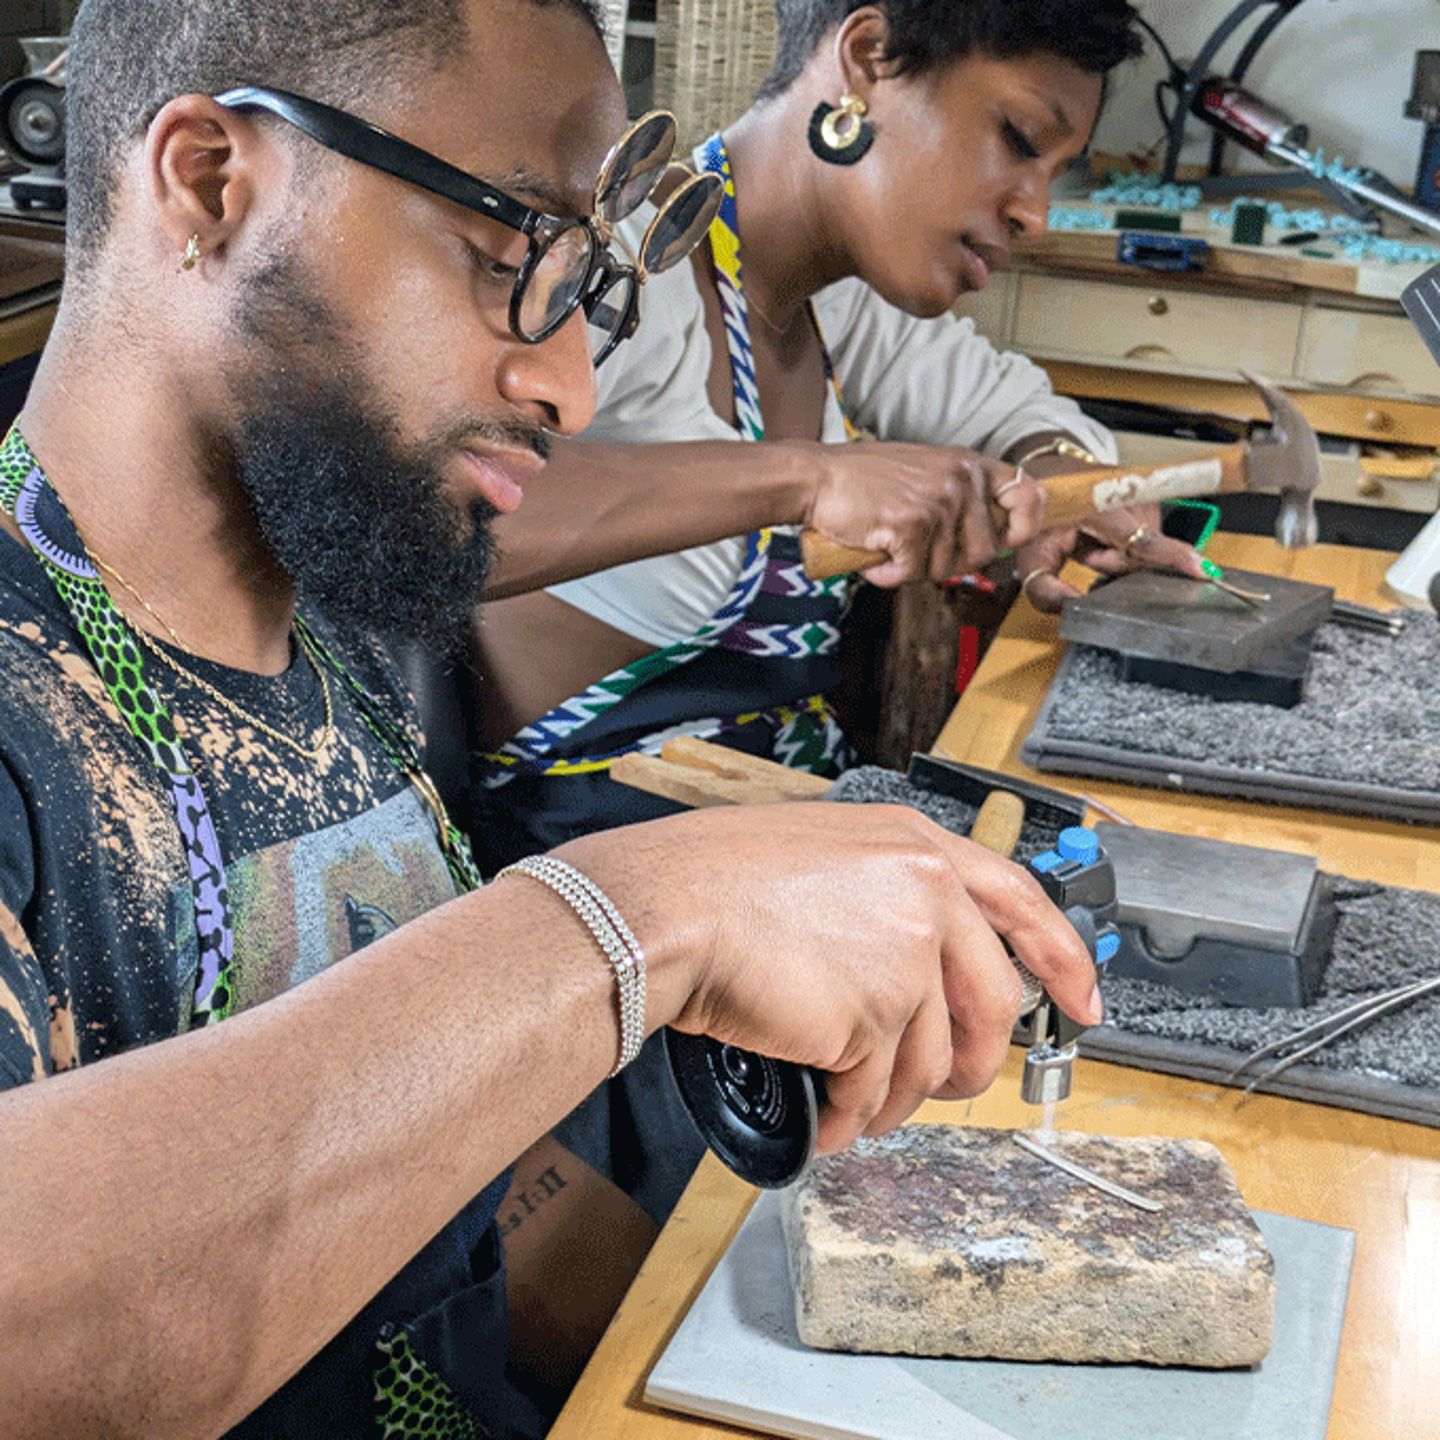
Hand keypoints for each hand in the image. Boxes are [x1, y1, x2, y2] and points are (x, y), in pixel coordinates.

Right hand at [553, 803, 1099, 1154]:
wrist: (668, 909)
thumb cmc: (718, 879)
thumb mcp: (824, 856)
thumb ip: (886, 897)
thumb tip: (914, 964)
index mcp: (917, 848)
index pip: (1023, 905)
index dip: (1064, 959)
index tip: (1086, 1000)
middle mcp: (925, 896)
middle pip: (992, 1005)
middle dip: (972, 1063)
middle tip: (951, 1086)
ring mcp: (904, 957)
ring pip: (931, 1061)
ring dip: (896, 1098)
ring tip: (860, 1105)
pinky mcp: (872, 1017)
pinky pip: (875, 1089)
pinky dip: (852, 1115)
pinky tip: (828, 1116)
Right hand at [798, 441, 1044, 587]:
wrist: (816, 478)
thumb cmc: (861, 478)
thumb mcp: (923, 469)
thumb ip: (957, 494)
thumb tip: (986, 538)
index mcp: (967, 464)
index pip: (1026, 493)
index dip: (1024, 525)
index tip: (1007, 540)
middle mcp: (959, 480)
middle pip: (985, 550)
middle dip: (952, 563)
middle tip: (918, 554)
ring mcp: (937, 503)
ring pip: (945, 568)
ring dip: (913, 569)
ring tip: (888, 545)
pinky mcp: (911, 527)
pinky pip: (911, 574)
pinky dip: (888, 575)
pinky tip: (873, 556)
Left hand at [1014, 504, 1209, 613]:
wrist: (1047, 477)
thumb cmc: (1040, 516)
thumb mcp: (1032, 556)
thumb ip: (1046, 589)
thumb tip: (1073, 609)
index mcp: (1100, 510)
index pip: (1143, 540)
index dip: (1173, 556)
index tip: (1202, 569)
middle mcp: (1128, 499)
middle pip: (1143, 555)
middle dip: (1113, 564)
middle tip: (1084, 552)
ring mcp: (1142, 496)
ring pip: (1145, 549)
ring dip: (1116, 555)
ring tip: (1089, 541)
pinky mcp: (1147, 499)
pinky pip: (1145, 538)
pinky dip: (1122, 544)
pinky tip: (1101, 535)